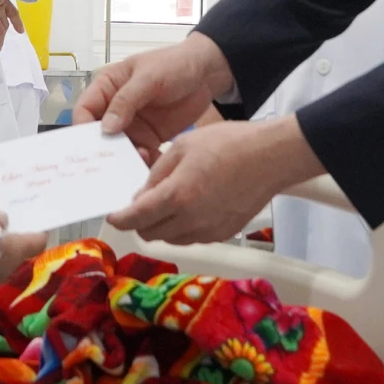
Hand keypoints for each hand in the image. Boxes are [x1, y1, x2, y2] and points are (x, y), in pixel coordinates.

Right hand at [77, 33, 235, 161]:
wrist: (206, 73)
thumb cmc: (174, 64)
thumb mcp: (149, 77)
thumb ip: (126, 100)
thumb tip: (106, 128)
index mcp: (107, 87)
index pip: (85, 110)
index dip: (82, 128)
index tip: (89, 145)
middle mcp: (115, 109)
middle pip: (99, 134)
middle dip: (103, 150)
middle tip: (111, 165)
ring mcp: (132, 125)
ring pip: (119, 149)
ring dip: (124, 159)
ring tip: (137, 164)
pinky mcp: (149, 138)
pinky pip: (140, 155)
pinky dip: (143, 163)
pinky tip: (152, 168)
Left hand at [107, 116, 321, 244]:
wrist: (270, 157)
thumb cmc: (230, 144)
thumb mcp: (182, 147)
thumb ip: (156, 175)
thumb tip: (141, 196)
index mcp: (177, 196)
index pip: (136, 218)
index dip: (119, 219)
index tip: (113, 216)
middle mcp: (191, 220)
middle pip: (150, 234)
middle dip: (139, 221)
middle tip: (140, 204)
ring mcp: (208, 231)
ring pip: (170, 238)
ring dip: (161, 225)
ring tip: (168, 201)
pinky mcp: (222, 234)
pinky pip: (191, 237)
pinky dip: (182, 227)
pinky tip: (189, 206)